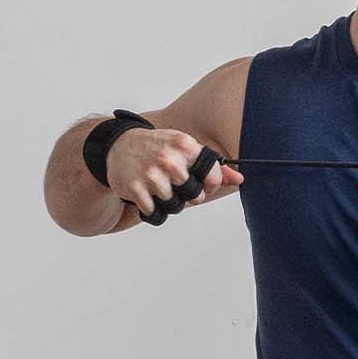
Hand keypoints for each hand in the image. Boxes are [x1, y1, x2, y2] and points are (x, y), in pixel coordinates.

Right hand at [106, 128, 241, 220]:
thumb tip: (240, 180)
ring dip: (169, 203)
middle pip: (195, 195)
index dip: (210, 185)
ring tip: (160, 189)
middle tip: (177, 187)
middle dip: (189, 196)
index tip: (201, 182)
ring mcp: (150, 174)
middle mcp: (168, 158)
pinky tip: (147, 195)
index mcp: (185, 146)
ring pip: (175, 206)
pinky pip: (155, 212)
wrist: (118, 146)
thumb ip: (212, 166)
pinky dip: (153, 210)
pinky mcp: (135, 188)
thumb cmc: (158, 149)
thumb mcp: (184, 149)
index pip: (212, 176)